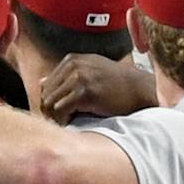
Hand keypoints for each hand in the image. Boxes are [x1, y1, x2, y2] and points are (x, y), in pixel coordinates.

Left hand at [38, 54, 156, 122]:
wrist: (142, 89)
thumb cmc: (118, 85)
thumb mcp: (91, 72)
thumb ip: (67, 76)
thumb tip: (41, 82)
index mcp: (72, 60)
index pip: (46, 85)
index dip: (51, 102)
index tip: (60, 114)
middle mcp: (73, 65)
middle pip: (45, 94)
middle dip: (51, 111)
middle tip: (63, 122)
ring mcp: (78, 77)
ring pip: (49, 102)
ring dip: (56, 117)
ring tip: (69, 123)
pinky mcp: (84, 91)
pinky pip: (60, 110)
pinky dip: (64, 120)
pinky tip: (74, 123)